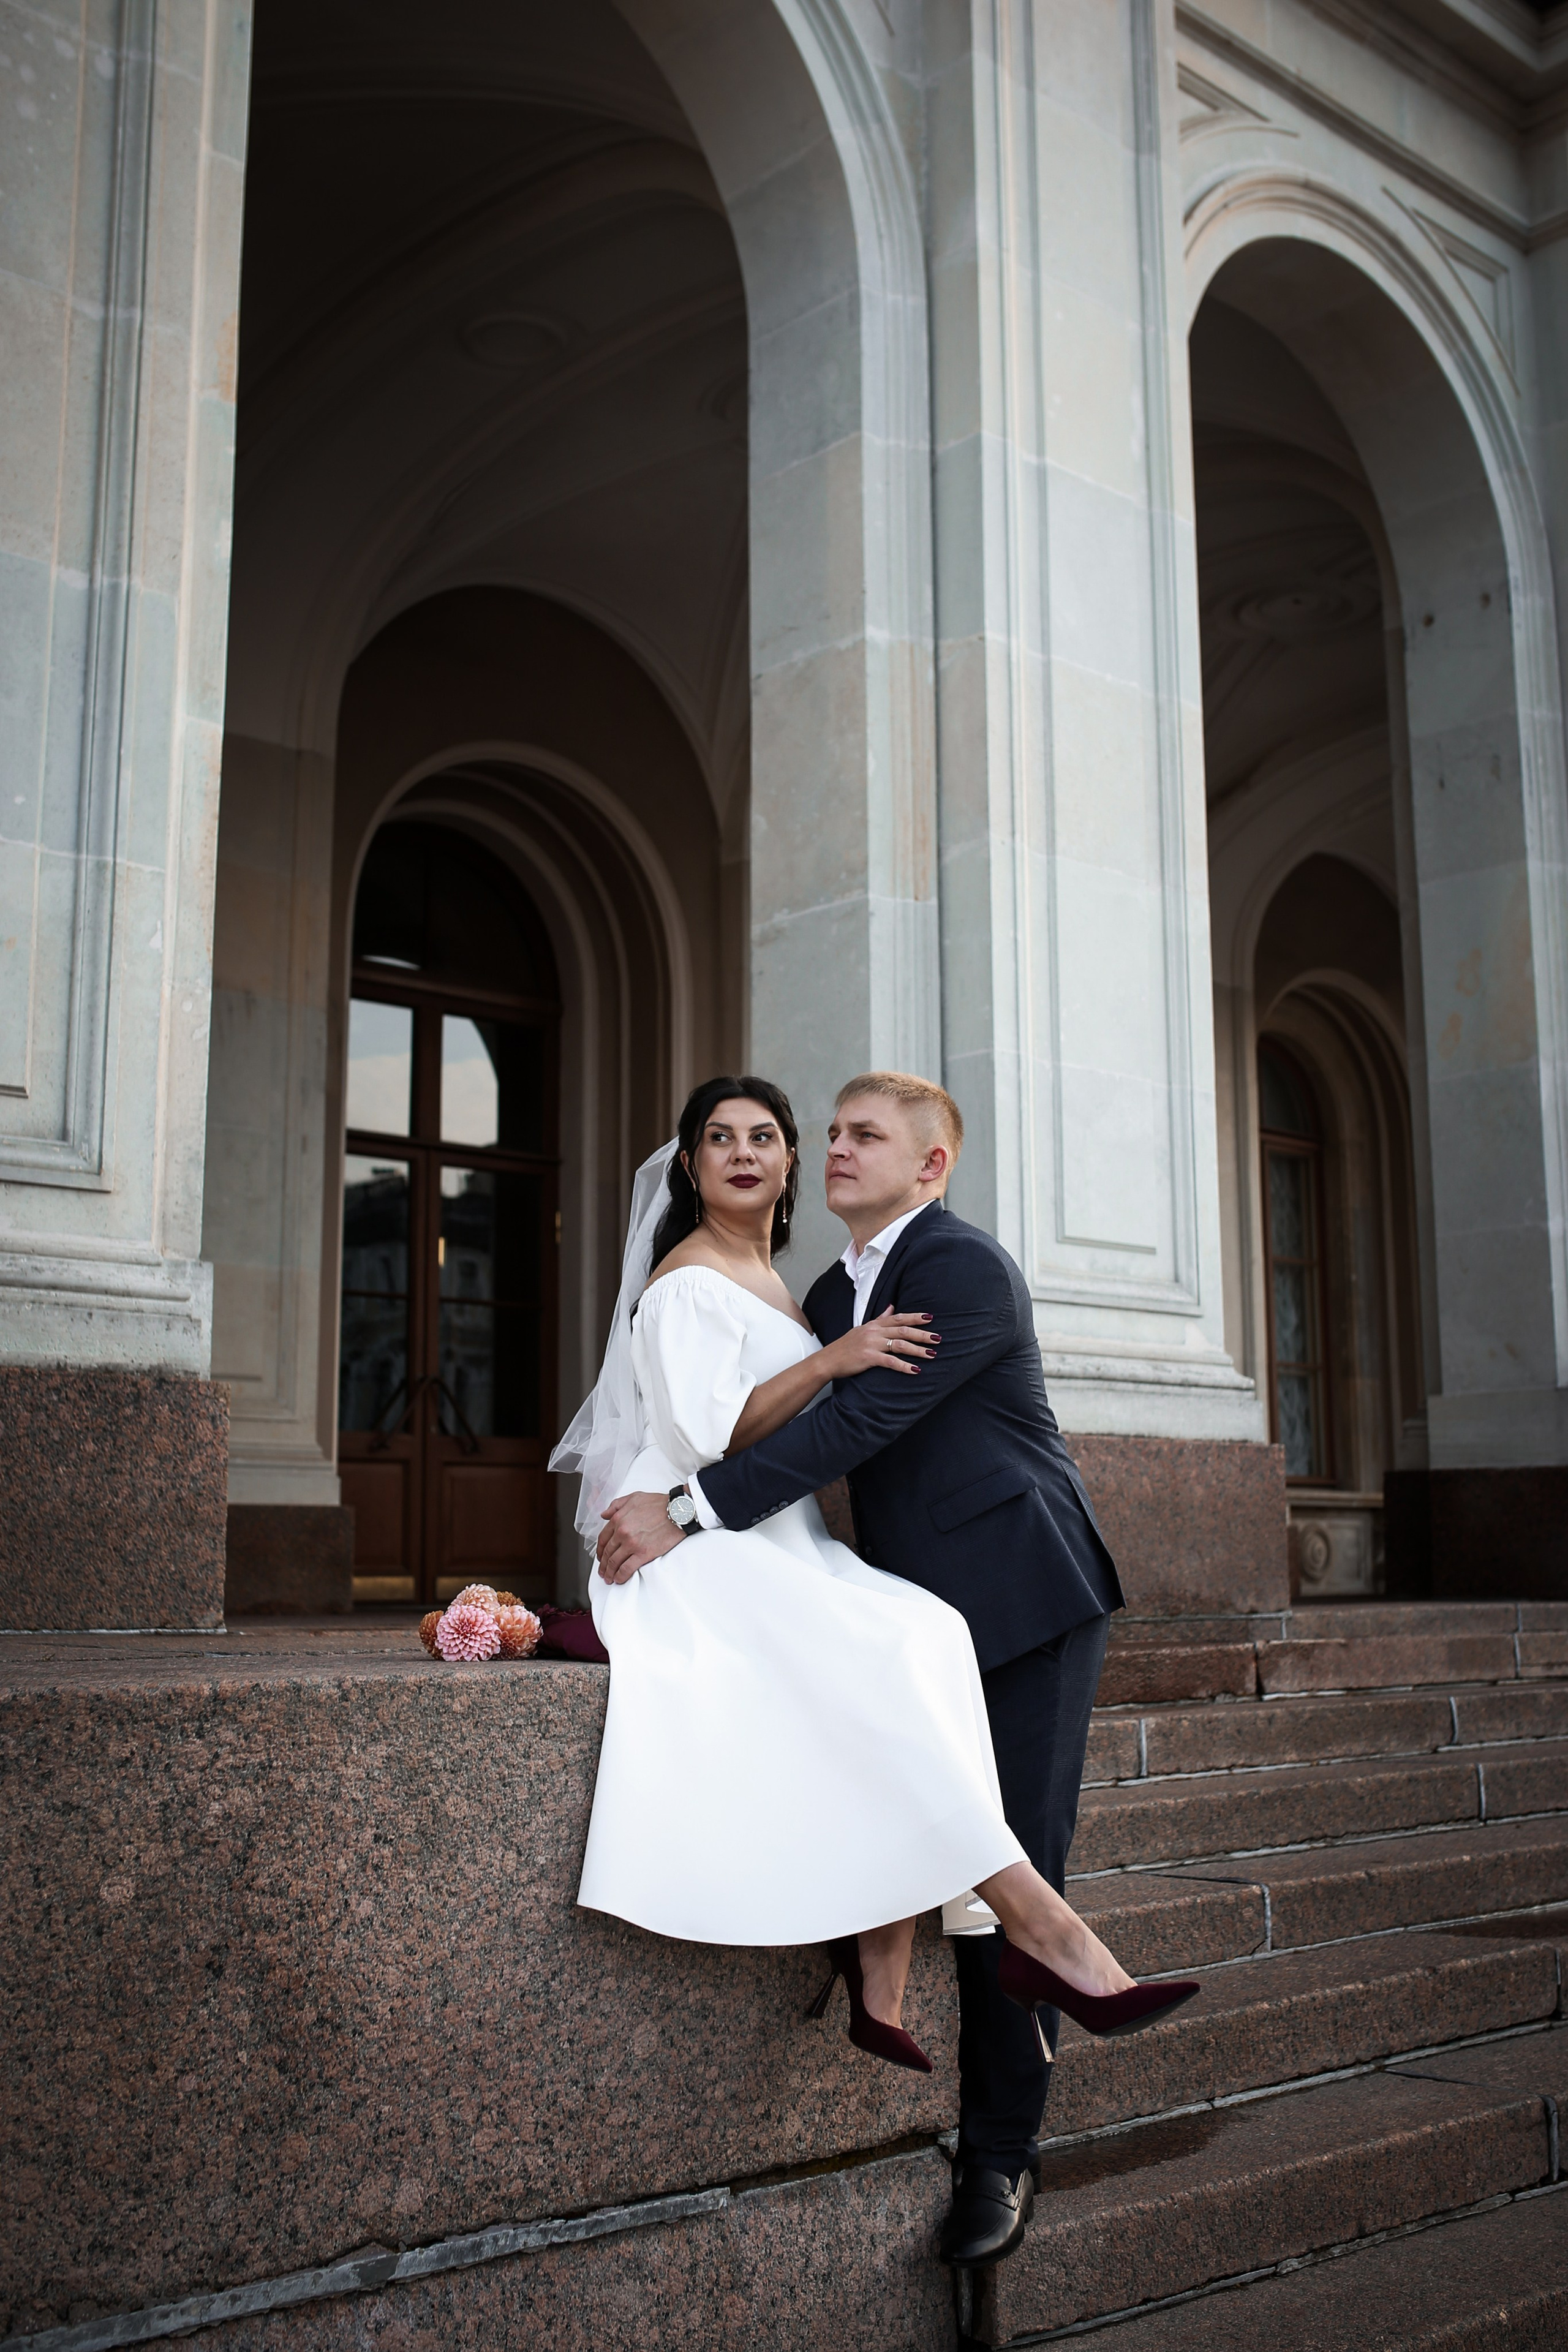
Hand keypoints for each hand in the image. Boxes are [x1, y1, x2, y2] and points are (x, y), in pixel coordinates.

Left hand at [597, 1491, 684, 1582]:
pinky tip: (619, 1579)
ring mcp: (632, 1544)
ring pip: (614, 1562)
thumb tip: (604, 1515)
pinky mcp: (643, 1554)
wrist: (678, 1511)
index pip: (603, 1538)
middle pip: (607, 1552)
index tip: (600, 1556)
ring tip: (609, 1578)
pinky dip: (620, 1576)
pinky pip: (627, 1569)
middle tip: (603, 1570)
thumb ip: (616, 1506)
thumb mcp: (634, 1498)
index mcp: (619, 1519)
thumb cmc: (659, 1504)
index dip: (600, 1550)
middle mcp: (622, 1532)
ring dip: (609, 1572)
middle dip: (603, 1564)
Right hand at [820, 1306, 939, 1379]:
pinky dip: (904, 1366)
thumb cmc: (845, 1347)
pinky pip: (890, 1361)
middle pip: (902, 1330)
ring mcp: (871, 1344)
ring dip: (917, 1349)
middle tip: (938, 1337)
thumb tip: (891, 1307)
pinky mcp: (868, 1358)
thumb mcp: (862, 1329)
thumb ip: (879, 1319)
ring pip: (899, 1344)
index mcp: (873, 1325)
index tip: (930, 1317)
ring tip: (932, 1354)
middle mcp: (874, 1332)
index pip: (898, 1317)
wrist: (828, 1360)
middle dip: (922, 1333)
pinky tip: (915, 1370)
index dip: (914, 1317)